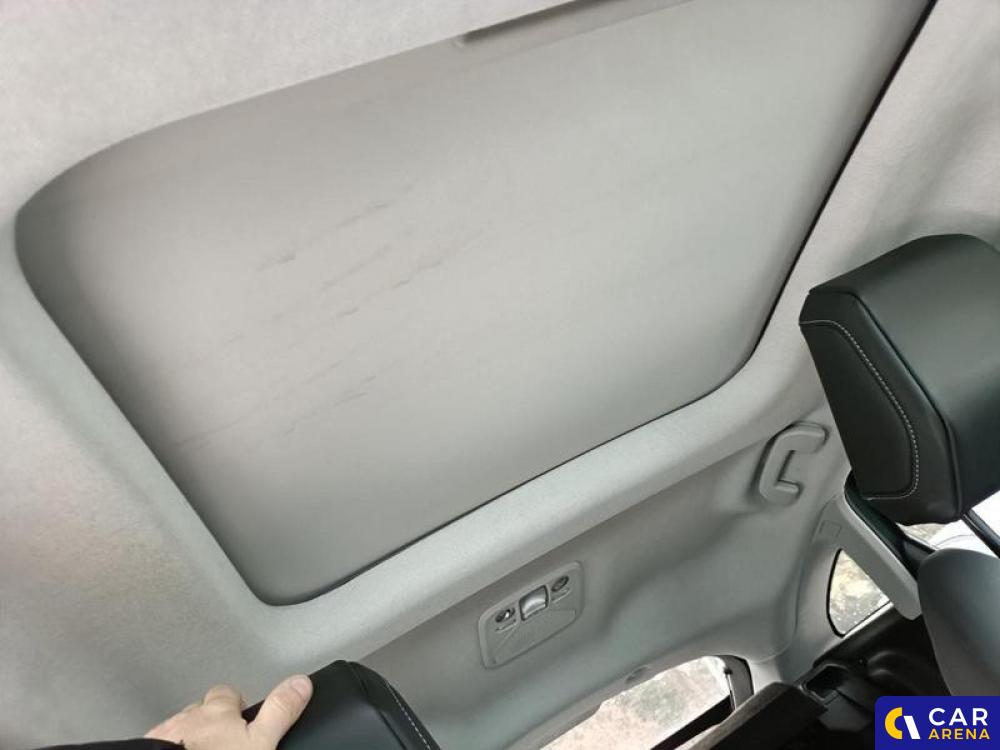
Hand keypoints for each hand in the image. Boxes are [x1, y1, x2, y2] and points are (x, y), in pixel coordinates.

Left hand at [145, 675, 311, 748]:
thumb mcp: (259, 741)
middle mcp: (190, 716)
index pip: (228, 693)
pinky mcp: (147, 747)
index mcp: (218, 709)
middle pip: (202, 710)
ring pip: (180, 728)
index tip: (242, 713)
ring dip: (188, 737)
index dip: (237, 704)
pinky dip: (169, 749)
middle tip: (222, 738)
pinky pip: (160, 744)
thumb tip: (301, 683)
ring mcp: (165, 734)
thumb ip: (279, 711)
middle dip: (211, 720)